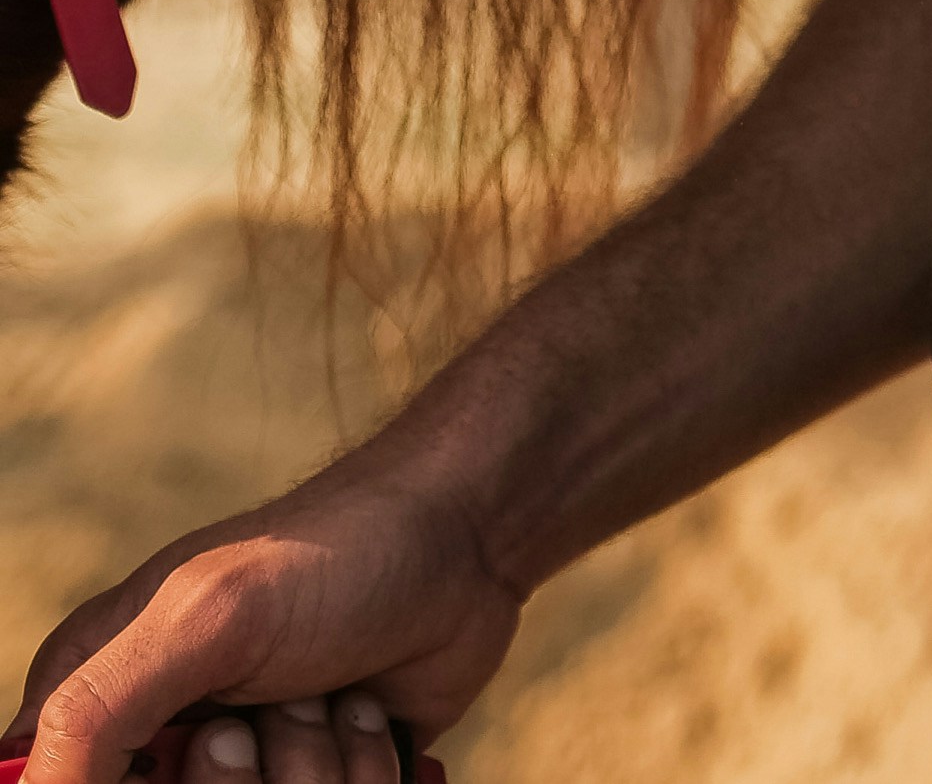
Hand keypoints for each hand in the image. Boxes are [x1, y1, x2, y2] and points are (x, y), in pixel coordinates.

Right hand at [7, 461, 518, 783]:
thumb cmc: (333, 557)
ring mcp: (248, 759)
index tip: (189, 754)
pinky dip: (361, 778)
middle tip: (259, 718)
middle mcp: (168, 734)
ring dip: (312, 773)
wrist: (465, 539)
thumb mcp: (204, 619)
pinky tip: (372, 715)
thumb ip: (98, 710)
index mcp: (103, 687)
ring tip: (331, 697)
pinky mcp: (319, 777)